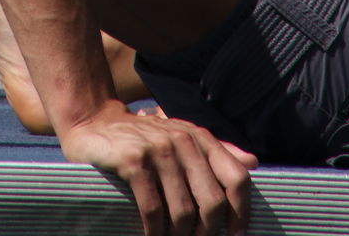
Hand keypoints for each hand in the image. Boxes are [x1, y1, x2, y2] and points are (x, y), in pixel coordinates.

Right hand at [61, 100, 256, 235]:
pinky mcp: (134, 161)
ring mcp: (158, 150)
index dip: (241, 212)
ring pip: (183, 212)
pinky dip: (155, 233)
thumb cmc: (143, 138)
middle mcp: (183, 140)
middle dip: (207, 234)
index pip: (237, 177)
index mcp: (200, 137)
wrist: (95, 123)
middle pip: (211, 202)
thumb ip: (215, 150)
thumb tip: (253, 162)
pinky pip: (153, 210)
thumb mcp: (181, 136)